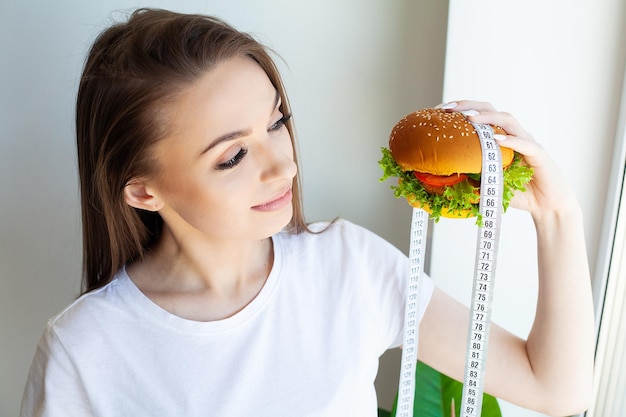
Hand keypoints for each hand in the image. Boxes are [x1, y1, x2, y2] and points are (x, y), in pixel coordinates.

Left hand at [442, 100, 579, 218]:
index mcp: (501, 139)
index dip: (462, 109)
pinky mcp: (540, 155)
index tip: (440, 110)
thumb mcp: (488, 184)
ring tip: (470, 119)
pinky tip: (497, 140)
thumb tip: (444, 180)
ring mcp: (528, 143)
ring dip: (488, 118)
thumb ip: (472, 177)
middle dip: (469, 106)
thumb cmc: (519, 193)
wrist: (547, 206)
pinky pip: (526, 144)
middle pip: (492, 110)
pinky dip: (511, 141)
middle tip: (449, 108)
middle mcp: (514, 136)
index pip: (481, 116)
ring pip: (508, 121)